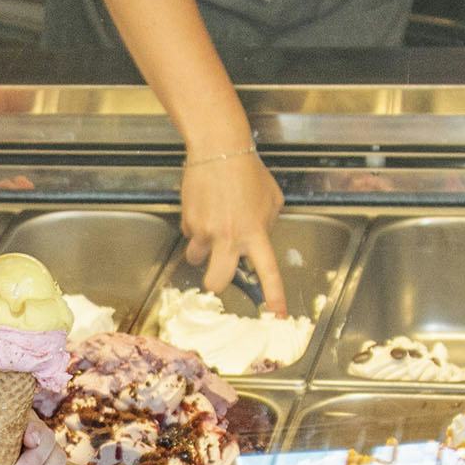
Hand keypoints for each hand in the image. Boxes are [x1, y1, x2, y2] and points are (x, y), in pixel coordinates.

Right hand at [182, 147, 283, 299]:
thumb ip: (267, 222)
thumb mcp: (271, 198)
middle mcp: (229, 236)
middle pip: (216, 281)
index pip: (267, 272)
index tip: (277, 315)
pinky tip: (204, 207)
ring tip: (210, 226)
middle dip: (216, 284)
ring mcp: (205, 230)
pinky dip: (195, 226)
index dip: (274, 296)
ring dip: (202, 250)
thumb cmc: (248, 170)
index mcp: (255, 232)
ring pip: (197, 257)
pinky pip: (189, 233)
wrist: (218, 149)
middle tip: (218, 275)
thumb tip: (260, 234)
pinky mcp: (188, 220)